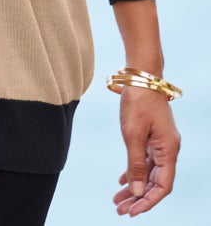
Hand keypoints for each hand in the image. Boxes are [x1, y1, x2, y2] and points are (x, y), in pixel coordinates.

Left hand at [113, 86, 180, 215]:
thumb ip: (136, 164)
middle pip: (156, 182)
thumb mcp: (133, 134)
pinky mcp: (152, 136)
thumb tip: (137, 192)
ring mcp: (161, 142)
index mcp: (168, 150)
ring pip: (149, 173)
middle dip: (139, 198)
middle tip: (120, 209)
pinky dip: (135, 172)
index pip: (162, 186)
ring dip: (135, 187)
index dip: (148, 201)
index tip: (132, 212)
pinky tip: (122, 181)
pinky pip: (146, 161)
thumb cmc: (138, 102)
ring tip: (117, 200)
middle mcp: (168, 149)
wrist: (141, 75)